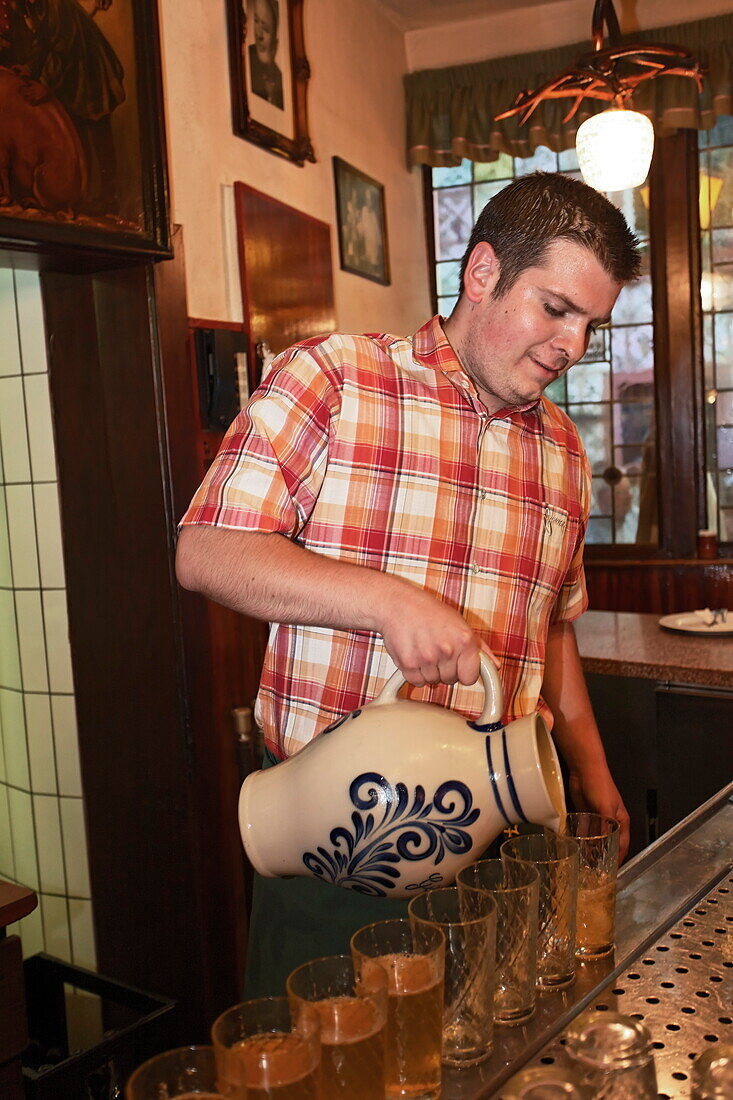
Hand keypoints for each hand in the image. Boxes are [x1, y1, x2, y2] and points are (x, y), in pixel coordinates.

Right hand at [378, 586, 497, 687]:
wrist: (398, 604)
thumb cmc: (429, 611)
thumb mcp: (459, 623)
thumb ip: (479, 647)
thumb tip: (495, 666)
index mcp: (464, 639)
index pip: (470, 678)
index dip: (463, 672)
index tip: (458, 664)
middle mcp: (447, 649)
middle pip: (450, 680)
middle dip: (445, 669)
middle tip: (436, 650)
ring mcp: (427, 658)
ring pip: (433, 681)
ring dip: (429, 671)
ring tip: (424, 649)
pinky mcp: (409, 663)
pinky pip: (417, 681)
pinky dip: (415, 673)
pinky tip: (414, 654)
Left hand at [568, 766, 629, 863]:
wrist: (585, 770)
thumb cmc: (601, 786)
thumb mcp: (605, 808)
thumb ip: (605, 827)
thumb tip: (603, 846)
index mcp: (620, 821)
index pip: (622, 845)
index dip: (618, 858)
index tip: (612, 871)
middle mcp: (610, 822)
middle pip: (609, 843)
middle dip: (604, 856)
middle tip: (597, 872)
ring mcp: (597, 819)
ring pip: (596, 839)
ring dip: (593, 850)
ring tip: (587, 865)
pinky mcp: (586, 815)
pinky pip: (585, 832)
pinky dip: (583, 840)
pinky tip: (578, 849)